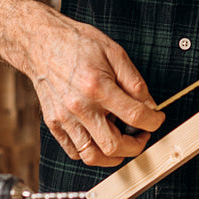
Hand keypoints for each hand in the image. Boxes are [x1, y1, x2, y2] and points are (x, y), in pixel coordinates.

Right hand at [22, 7, 165, 166]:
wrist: (42, 42)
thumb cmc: (77, 44)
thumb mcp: (114, 53)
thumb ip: (134, 82)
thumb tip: (149, 104)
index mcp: (98, 87)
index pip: (135, 116)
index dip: (153, 122)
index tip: (157, 119)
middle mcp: (80, 107)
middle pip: (114, 145)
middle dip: (136, 146)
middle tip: (142, 135)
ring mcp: (64, 119)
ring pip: (92, 156)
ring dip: (113, 156)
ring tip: (123, 143)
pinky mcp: (53, 123)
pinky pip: (74, 151)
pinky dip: (91, 152)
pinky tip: (100, 138)